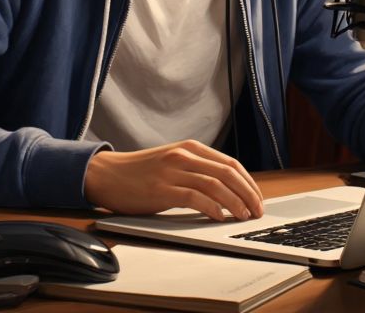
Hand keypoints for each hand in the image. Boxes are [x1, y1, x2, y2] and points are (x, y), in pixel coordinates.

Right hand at [84, 140, 264, 221]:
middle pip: (228, 173)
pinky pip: (195, 197)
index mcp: (190, 148)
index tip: (258, 198)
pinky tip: (219, 216)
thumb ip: (196, 169)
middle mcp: (184, 156)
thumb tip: (226, 189)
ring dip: (235, 202)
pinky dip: (212, 208)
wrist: (106, 174)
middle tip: (257, 211)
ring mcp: (173, 172)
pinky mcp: (162, 189)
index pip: (231, 164)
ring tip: (243, 216)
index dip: (249, 183)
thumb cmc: (139, 172)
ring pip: (216, 185)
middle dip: (248, 194)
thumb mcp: (172, 162)